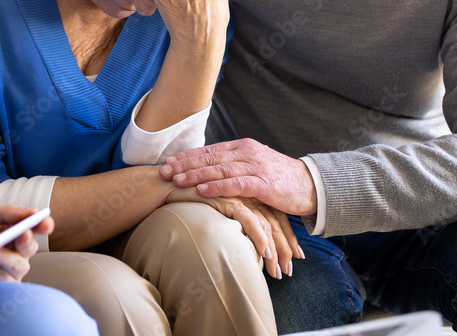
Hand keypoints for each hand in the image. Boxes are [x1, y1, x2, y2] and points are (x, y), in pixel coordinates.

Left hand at [0, 202, 51, 281]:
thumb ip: (7, 212)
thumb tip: (33, 213)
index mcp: (13, 228)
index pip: (35, 227)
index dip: (43, 225)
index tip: (44, 223)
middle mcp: (15, 248)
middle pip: (31, 248)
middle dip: (25, 242)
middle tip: (18, 235)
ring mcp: (7, 268)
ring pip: (20, 266)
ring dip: (5, 258)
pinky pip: (5, 282)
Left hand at [161, 139, 317, 216]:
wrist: (311, 185)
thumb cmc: (279, 180)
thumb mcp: (254, 168)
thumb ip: (233, 167)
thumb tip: (207, 172)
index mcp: (242, 147)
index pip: (209, 151)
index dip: (187, 157)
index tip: (167, 162)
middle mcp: (246, 153)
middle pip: (209, 158)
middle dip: (184, 165)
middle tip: (163, 172)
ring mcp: (255, 166)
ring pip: (218, 169)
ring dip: (195, 175)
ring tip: (175, 180)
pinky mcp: (264, 183)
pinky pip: (236, 184)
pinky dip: (216, 186)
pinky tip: (201, 190)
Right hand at [164, 189, 303, 278]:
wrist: (162, 185)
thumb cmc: (184, 199)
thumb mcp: (213, 209)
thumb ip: (229, 215)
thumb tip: (240, 237)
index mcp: (246, 189)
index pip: (273, 214)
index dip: (284, 235)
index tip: (294, 257)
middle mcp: (245, 189)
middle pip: (274, 218)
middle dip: (285, 246)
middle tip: (290, 270)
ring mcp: (237, 191)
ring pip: (266, 221)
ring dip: (275, 249)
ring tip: (279, 272)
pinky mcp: (227, 196)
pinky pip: (249, 219)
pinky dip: (260, 237)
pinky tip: (266, 254)